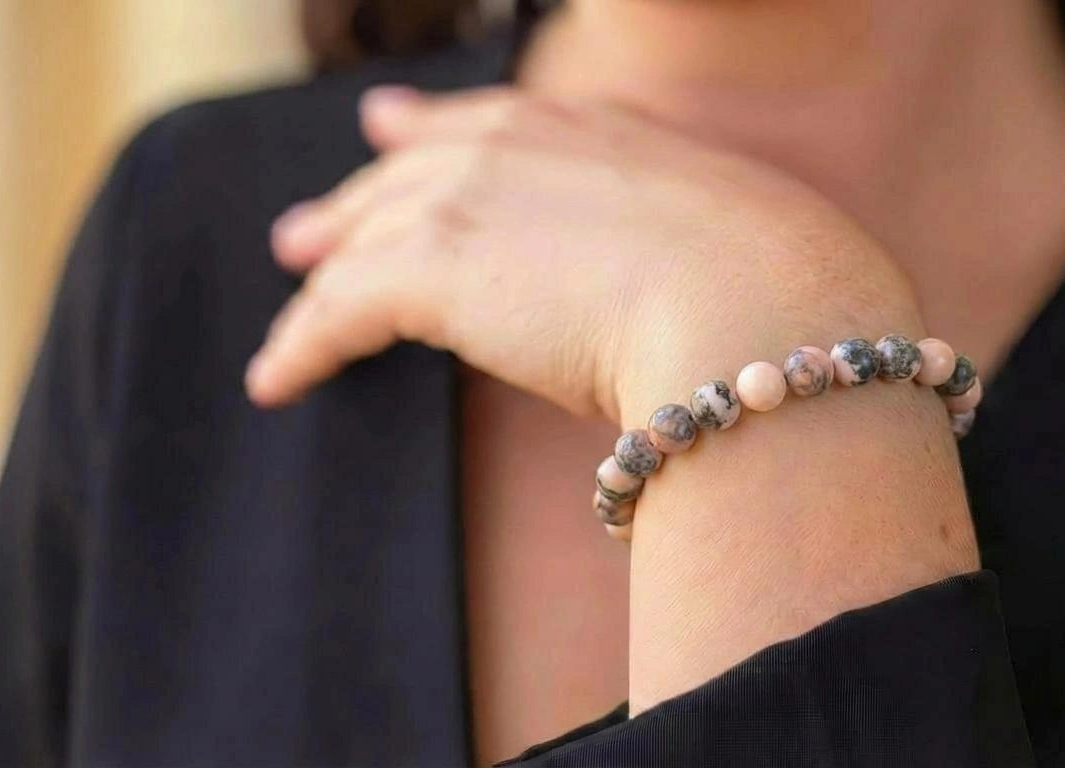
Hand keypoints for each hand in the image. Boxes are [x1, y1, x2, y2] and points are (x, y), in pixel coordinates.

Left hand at [246, 85, 923, 424]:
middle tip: (312, 232)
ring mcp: (472, 197)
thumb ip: (703, 247)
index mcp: (602, 132)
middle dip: (358, 200)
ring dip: (324, 278)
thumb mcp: (746, 240)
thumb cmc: (788, 292)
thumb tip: (725, 290)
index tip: (396, 131)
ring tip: (290, 312)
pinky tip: (276, 380)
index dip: (436, 134)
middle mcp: (525, 144)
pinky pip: (338, 310)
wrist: (764, 309)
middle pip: (411, 171)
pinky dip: (302, 346)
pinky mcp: (428, 270)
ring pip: (367, 236)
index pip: (495, 125)